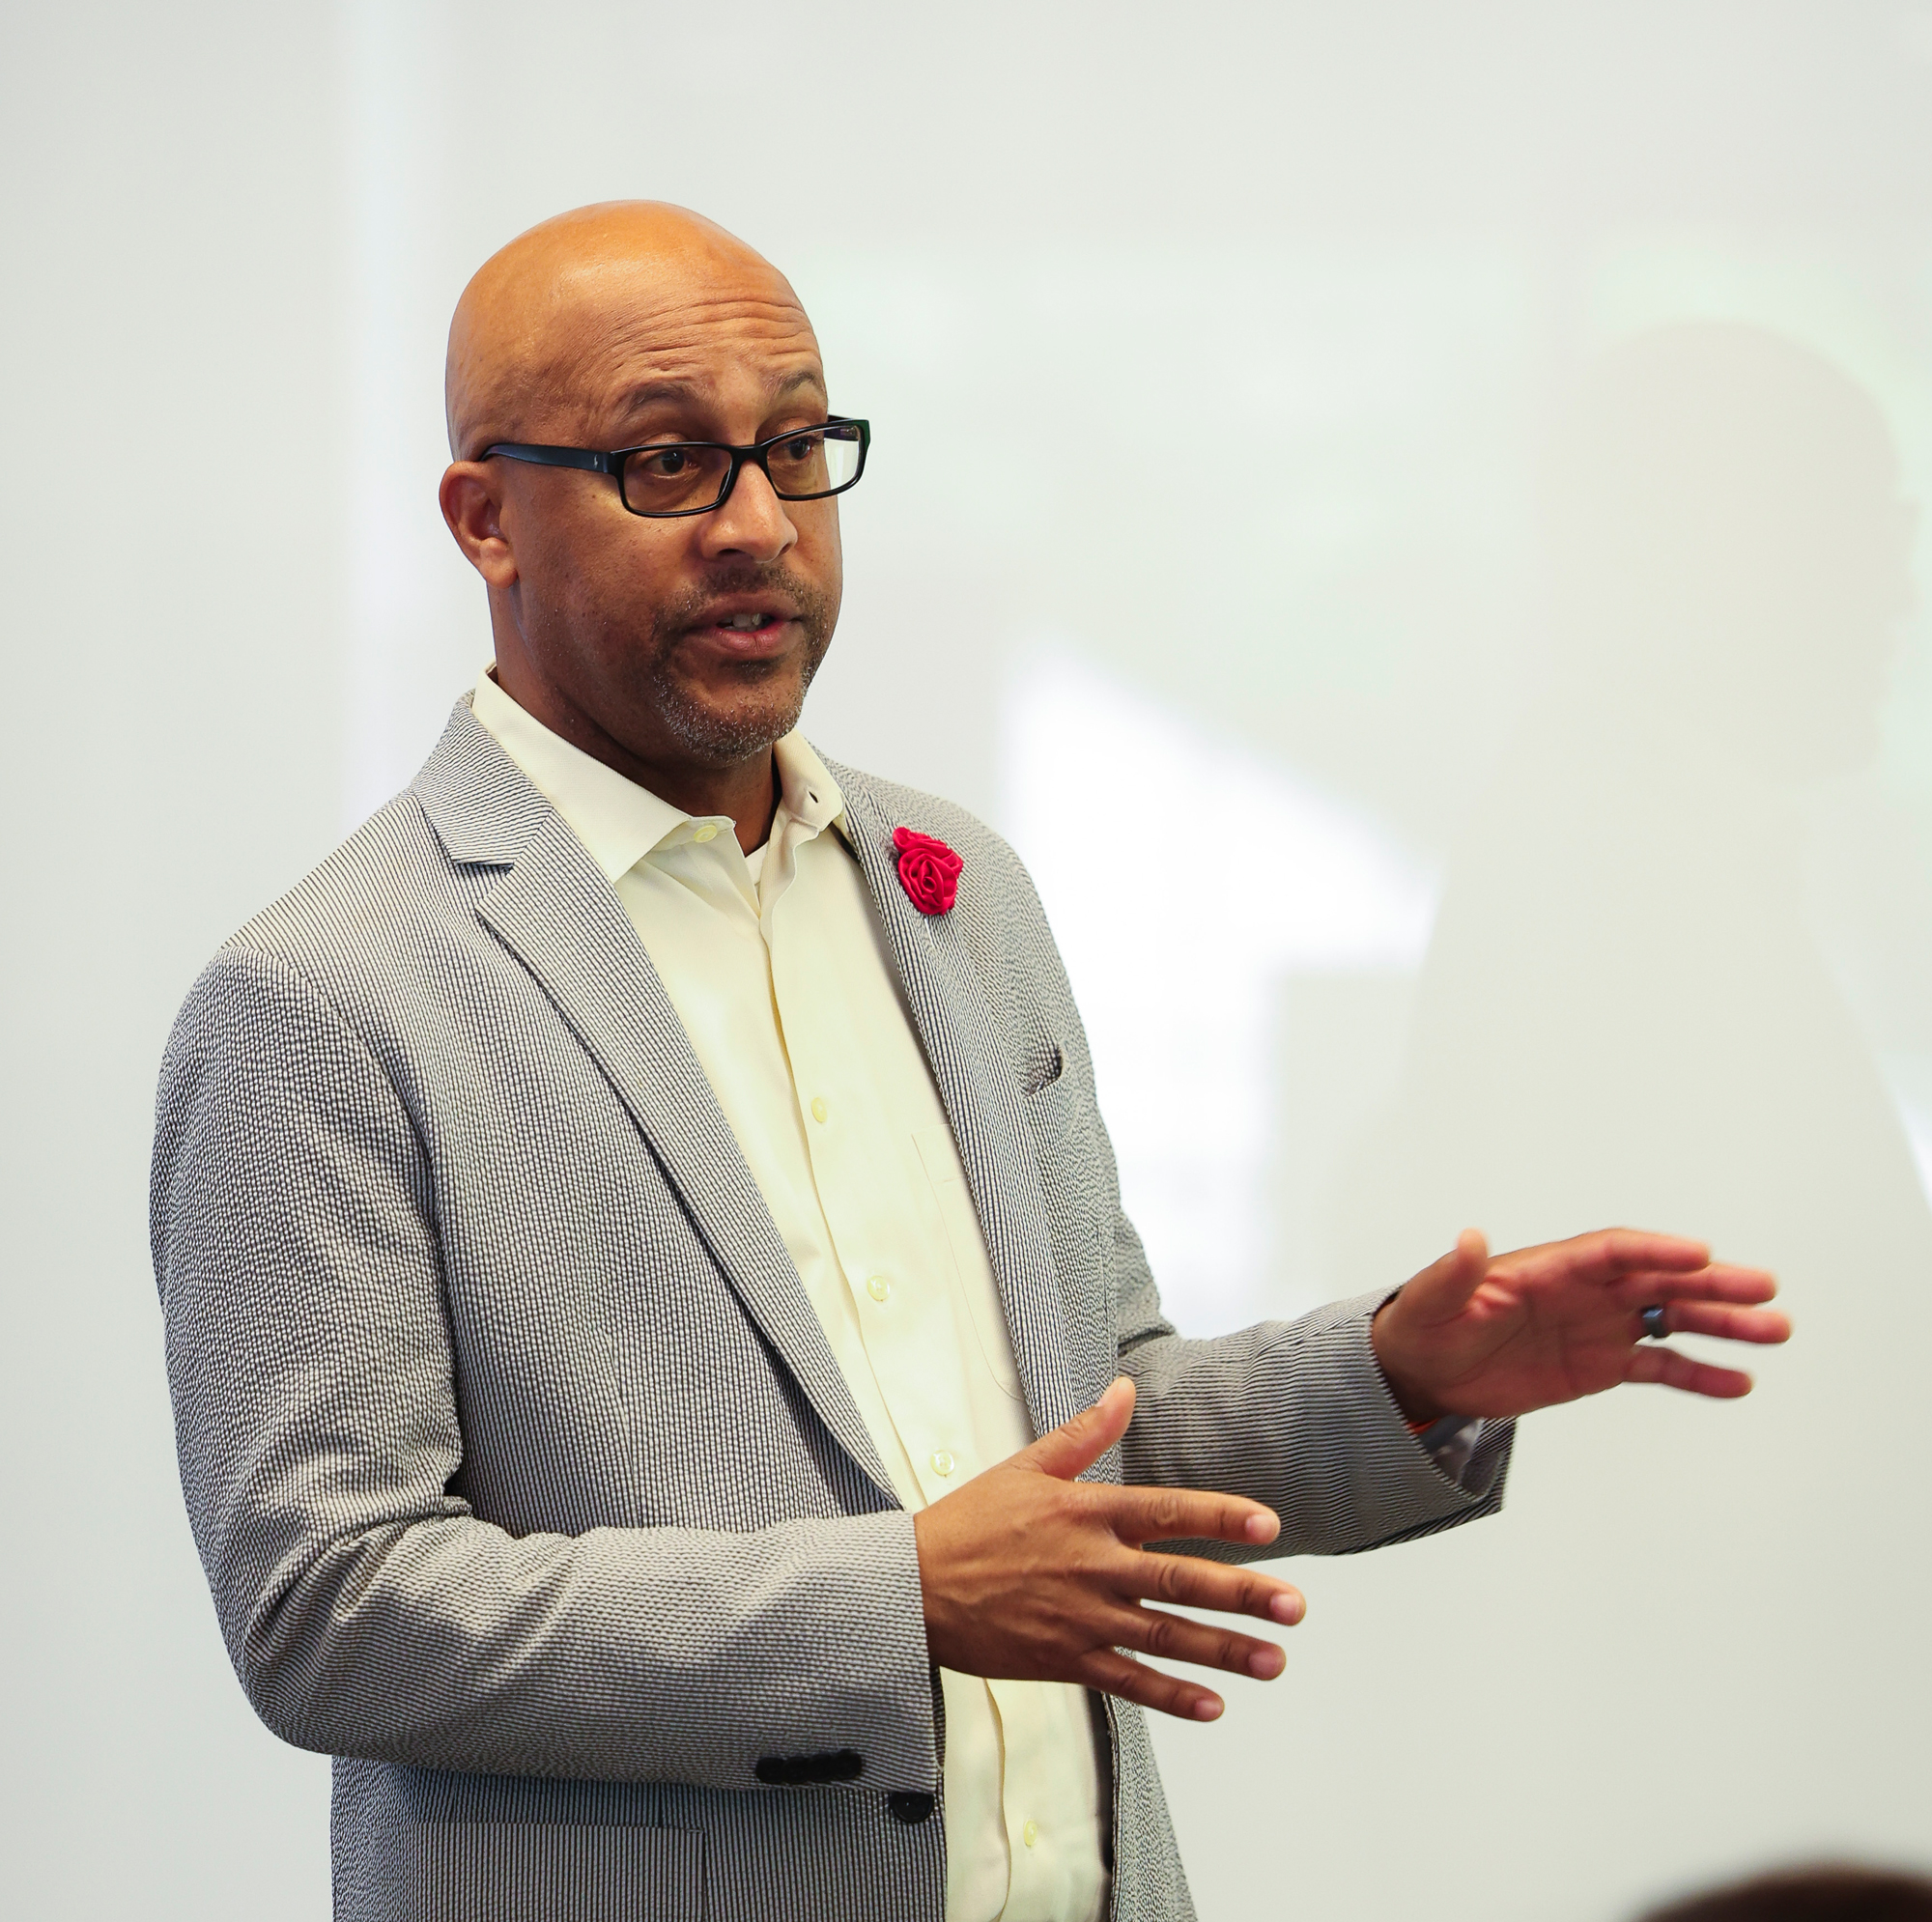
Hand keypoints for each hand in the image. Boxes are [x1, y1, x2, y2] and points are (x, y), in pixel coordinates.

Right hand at [911, 1378, 1304, 1721]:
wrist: (911, 1587)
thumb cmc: (970, 1522)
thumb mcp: (1027, 1467)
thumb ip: (1085, 1434)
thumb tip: (1125, 1388)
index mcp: (1085, 1512)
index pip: (1167, 1511)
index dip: (1220, 1517)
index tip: (1270, 1527)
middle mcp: (1091, 1565)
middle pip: (1179, 1580)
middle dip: (1243, 1594)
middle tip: (1296, 1606)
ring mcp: (1080, 1617)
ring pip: (1164, 1636)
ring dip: (1223, 1651)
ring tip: (1275, 1660)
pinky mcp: (1064, 1659)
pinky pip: (1127, 1681)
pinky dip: (1170, 1695)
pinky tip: (1213, 1706)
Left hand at [1371, 1227, 1791, 1422]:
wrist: (1425, 1372)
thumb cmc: (1425, 1325)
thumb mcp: (1432, 1301)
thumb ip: (1454, 1273)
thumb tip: (1468, 1238)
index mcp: (1548, 1267)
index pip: (1611, 1251)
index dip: (1655, 1251)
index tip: (1699, 1254)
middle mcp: (1583, 1291)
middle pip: (1657, 1280)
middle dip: (1709, 1283)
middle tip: (1763, 1289)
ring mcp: (1598, 1325)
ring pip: (1671, 1319)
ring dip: (1721, 1323)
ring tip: (1774, 1330)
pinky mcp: (1602, 1363)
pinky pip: (1659, 1364)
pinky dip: (1698, 1372)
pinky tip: (1738, 1380)